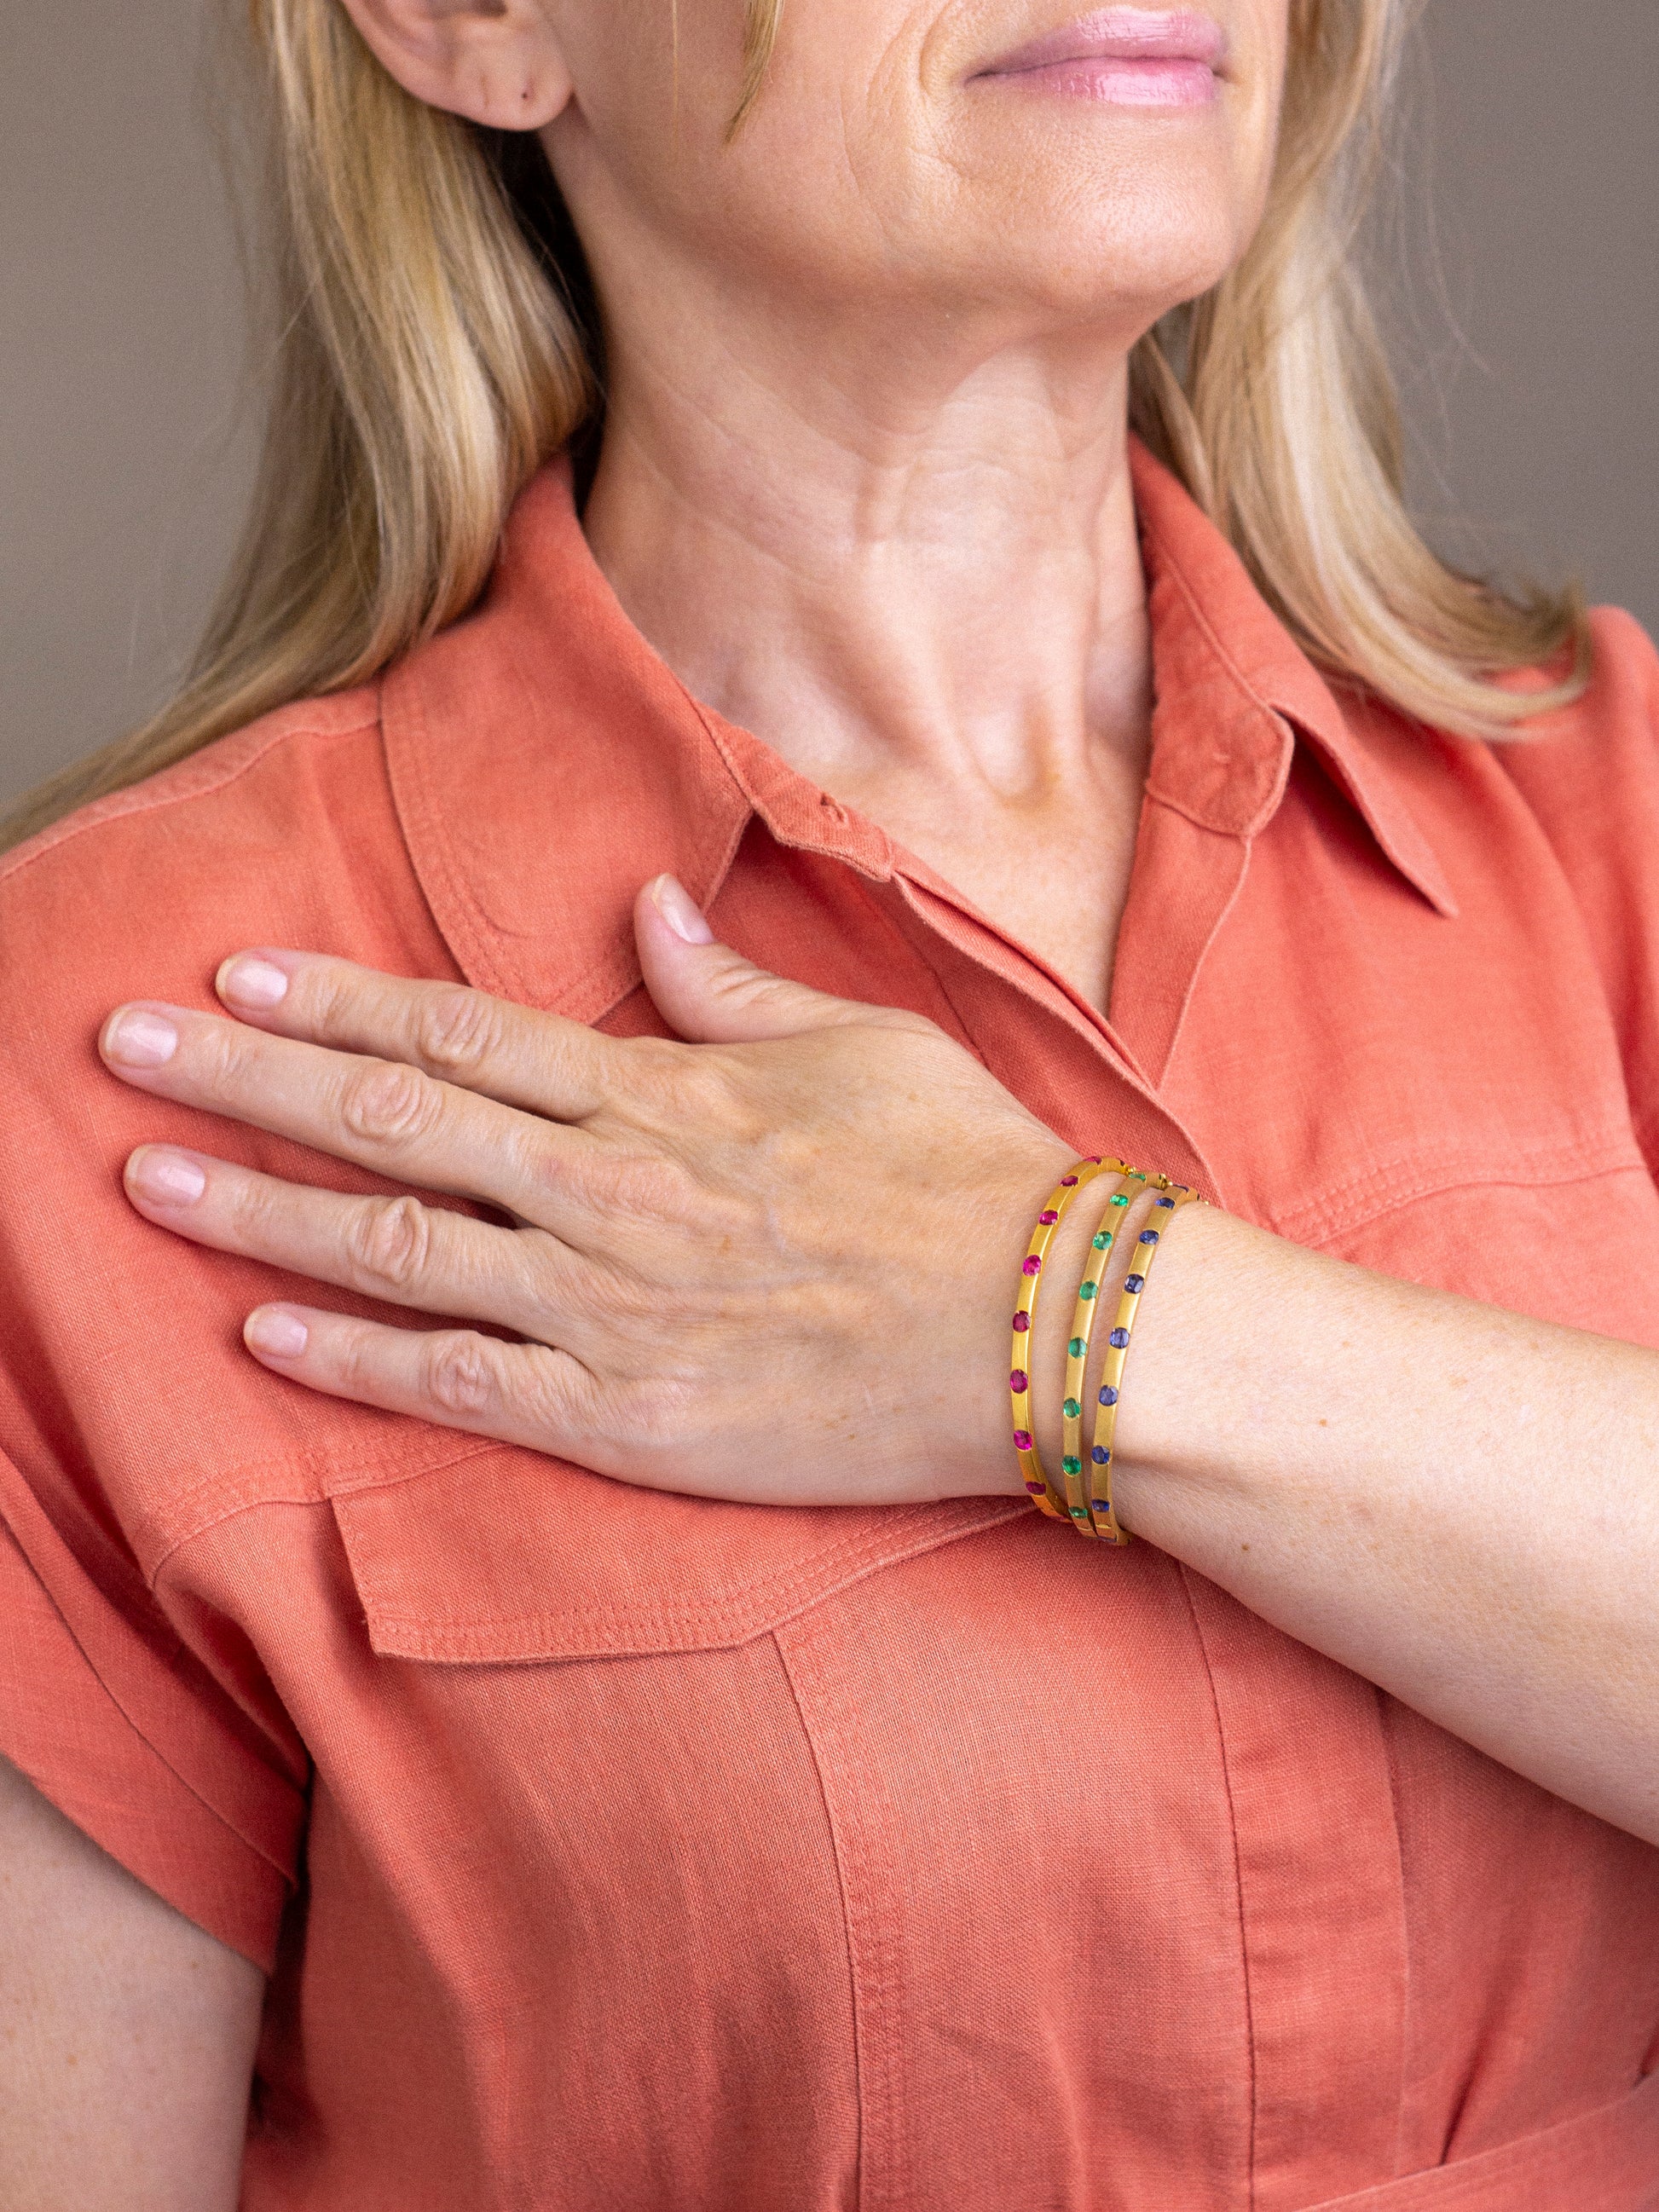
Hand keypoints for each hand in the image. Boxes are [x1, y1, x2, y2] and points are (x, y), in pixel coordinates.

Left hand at [98, 876, 1080, 1507]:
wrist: (1047, 1328)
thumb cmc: (969, 1176)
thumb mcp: (860, 1043)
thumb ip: (729, 984)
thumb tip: (645, 906)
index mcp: (663, 1091)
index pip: (462, 1032)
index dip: (334, 1003)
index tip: (234, 976)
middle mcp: (609, 1188)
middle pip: (392, 1122)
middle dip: (245, 1082)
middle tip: (125, 1050)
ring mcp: (608, 1305)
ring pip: (397, 1245)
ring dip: (260, 1209)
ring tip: (148, 1185)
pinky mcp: (627, 1417)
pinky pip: (461, 1380)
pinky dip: (353, 1354)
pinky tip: (265, 1330)